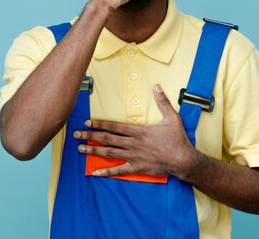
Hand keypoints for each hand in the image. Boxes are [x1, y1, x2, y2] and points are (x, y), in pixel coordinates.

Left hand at [73, 85, 195, 177]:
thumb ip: (162, 102)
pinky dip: (106, 172)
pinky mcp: (137, 168)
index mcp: (139, 131)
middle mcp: (133, 144)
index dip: (99, 124)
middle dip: (90, 136)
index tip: (87, 122)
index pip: (114, 126)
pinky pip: (118, 171)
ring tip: (80, 148)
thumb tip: (156, 86)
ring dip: (93, 151)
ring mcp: (133, 157)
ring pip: (109, 153)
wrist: (183, 160)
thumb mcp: (172, 117)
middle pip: (107, 139)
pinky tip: (95, 173)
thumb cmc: (177, 139)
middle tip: (75, 134)